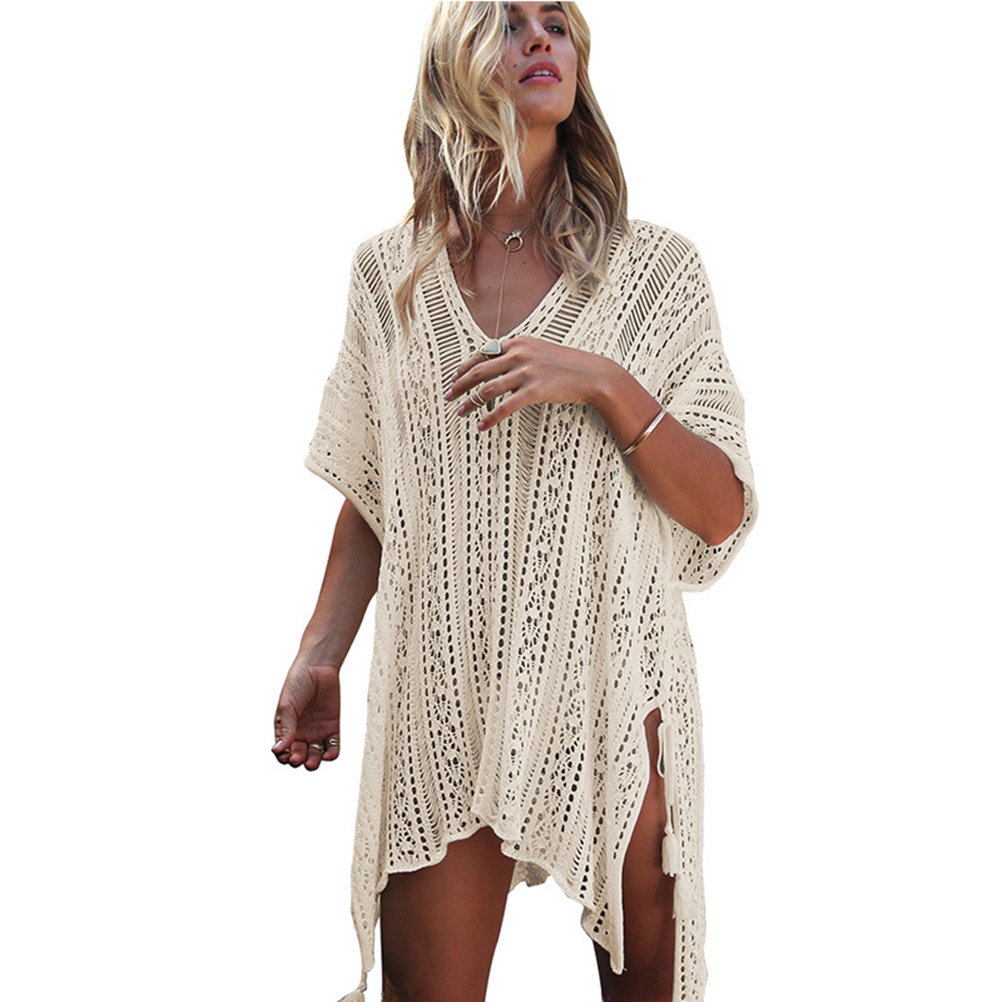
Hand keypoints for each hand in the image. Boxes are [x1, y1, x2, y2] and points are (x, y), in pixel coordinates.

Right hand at [272, 657, 342, 770]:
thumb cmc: (297, 683)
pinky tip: (327, 755)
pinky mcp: (332, 728)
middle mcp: (301, 733)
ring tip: (311, 762)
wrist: (318, 668)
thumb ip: (285, 728)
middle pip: (299, 757)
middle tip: (297, 757)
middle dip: (297, 761)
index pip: (283, 752)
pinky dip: (331, 755)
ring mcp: (317, 732)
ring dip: (313, 763)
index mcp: (286, 729)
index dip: (283, 758)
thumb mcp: (287, 706)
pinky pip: (333, 748)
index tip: (285, 755)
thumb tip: (278, 750)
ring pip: (315, 757)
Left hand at [445, 337, 613, 431]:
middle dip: (459, 384)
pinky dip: (490, 417)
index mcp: (519, 342)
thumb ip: (520, 356)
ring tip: (460, 412)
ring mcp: (527, 372)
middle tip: (447, 395)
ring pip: (487, 389)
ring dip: (470, 402)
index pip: (483, 354)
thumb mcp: (542, 352)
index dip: (465, 367)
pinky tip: (481, 426)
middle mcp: (519, 354)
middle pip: (479, 371)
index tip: (454, 378)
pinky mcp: (535, 390)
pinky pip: (505, 407)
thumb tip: (500, 369)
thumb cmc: (570, 366)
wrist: (595, 374)